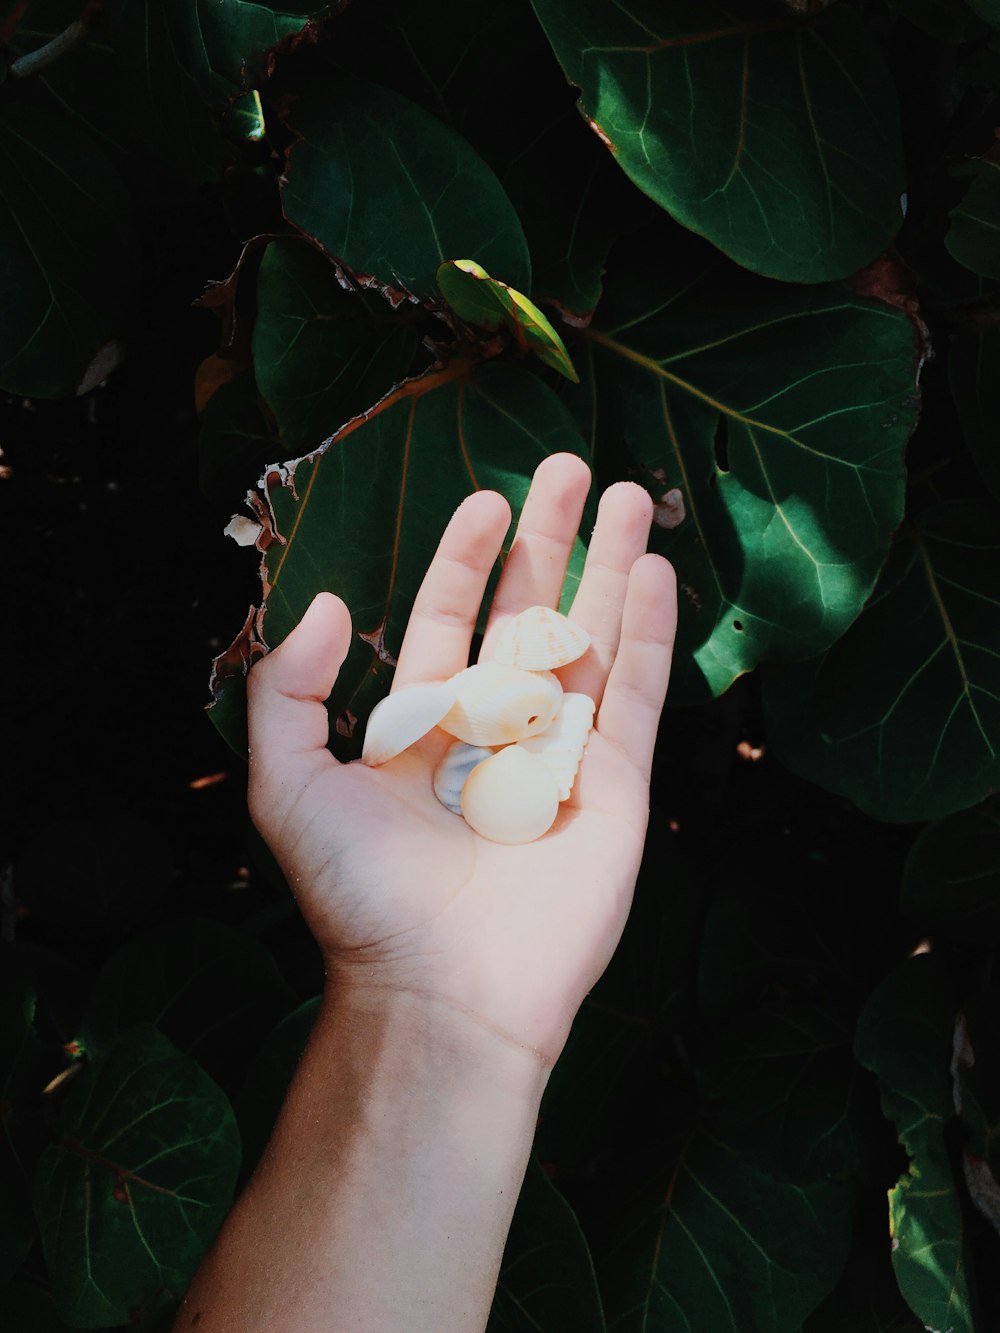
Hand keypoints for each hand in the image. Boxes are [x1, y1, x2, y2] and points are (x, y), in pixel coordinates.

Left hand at [246, 453, 676, 1068]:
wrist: (441, 993)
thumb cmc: (361, 900)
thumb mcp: (288, 787)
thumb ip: (288, 691)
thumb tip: (329, 605)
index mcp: (423, 732)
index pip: (450, 623)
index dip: (465, 560)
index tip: (485, 499)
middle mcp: (494, 735)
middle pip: (528, 616)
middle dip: (549, 541)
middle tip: (569, 466)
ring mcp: (560, 759)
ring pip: (592, 644)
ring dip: (611, 569)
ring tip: (630, 496)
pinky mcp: (616, 791)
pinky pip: (637, 699)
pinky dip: (649, 635)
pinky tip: (655, 574)